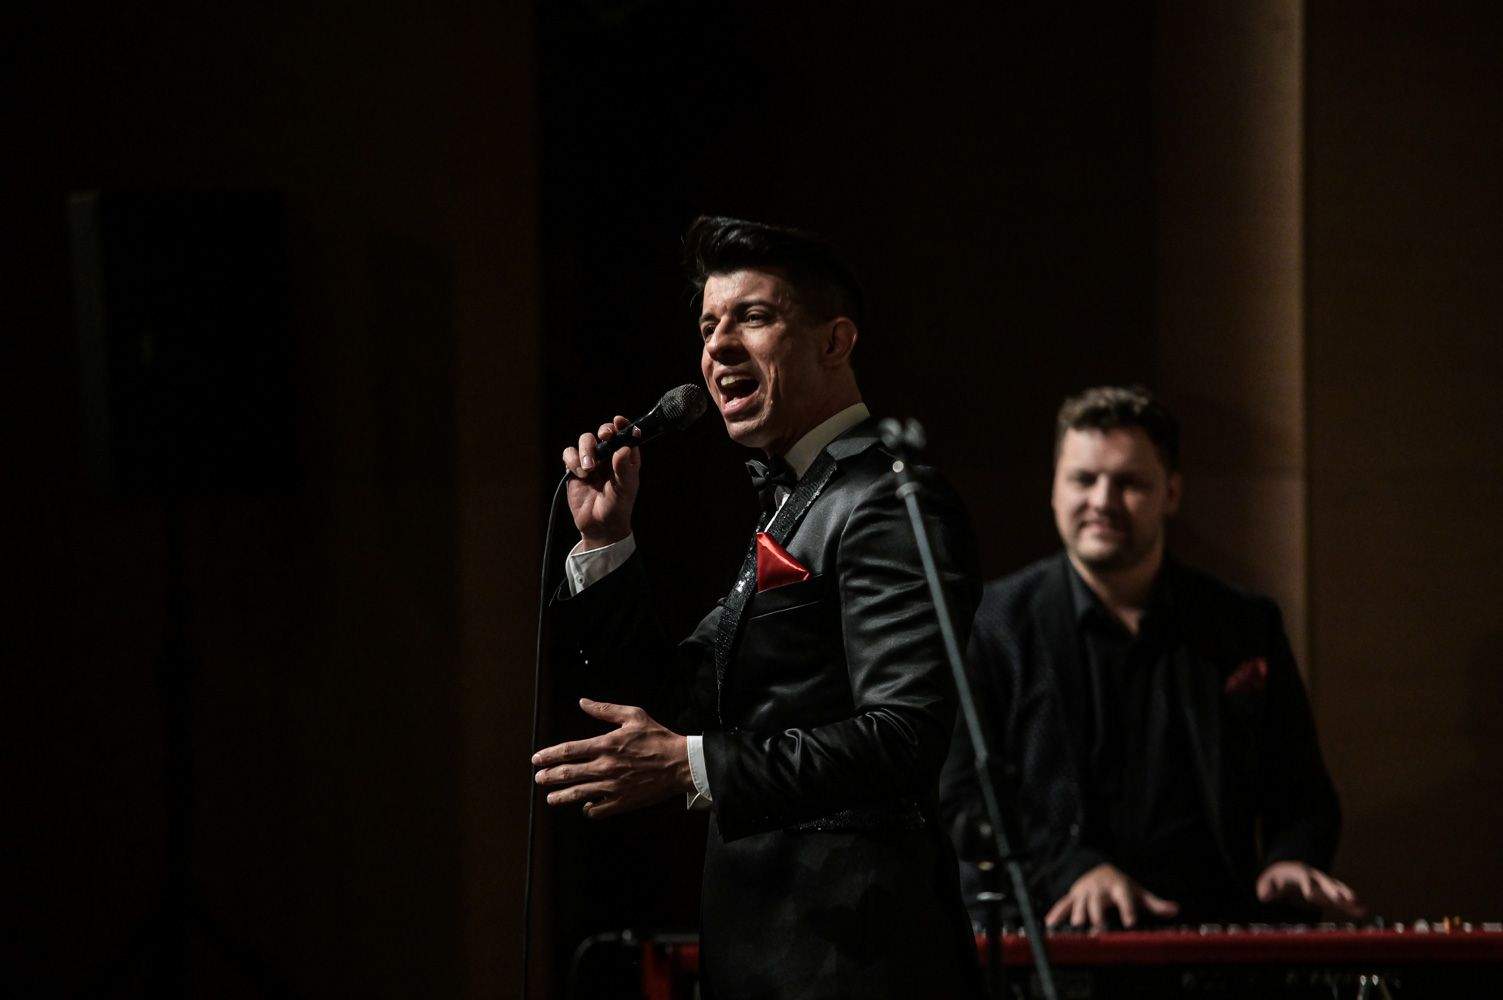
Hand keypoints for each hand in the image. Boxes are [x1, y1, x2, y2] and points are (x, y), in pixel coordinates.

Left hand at [532, 698, 692, 818]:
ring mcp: (612, 787)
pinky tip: (586, 806)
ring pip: (578, 794)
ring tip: (551, 798)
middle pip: (568, 774)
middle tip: (539, 779)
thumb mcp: (633, 716)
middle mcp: (605, 767)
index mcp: (606, 745)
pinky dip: (589, 809)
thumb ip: (605, 710)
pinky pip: (598, 810)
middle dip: (549, 777)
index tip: (537, 759)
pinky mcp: (622, 802)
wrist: (680, 764)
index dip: (549, 755)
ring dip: (561, 797)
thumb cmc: (658, 737)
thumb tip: (583, 702)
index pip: (568, 751)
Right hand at [562, 416, 640, 548]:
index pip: (624, 434)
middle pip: (603, 432)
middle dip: (603, 432)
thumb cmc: (617, 507)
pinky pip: (569, 454)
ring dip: (587, 449)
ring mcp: (591, 460)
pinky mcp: (574, 468)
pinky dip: (572, 459)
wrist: (599, 526)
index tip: (618, 421)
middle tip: (604, 437)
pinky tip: (580, 473)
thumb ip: (624, 469)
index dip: (622, 424)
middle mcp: (608, 456)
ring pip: (586, 441)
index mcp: (625, 457)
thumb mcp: (625, 489)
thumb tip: (624, 448)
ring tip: (589, 467)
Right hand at [1045, 864, 1178, 929]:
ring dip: (1078, 914)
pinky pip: (1063, 903)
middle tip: (1099, 929)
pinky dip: (1056, 913)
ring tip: (1077, 927)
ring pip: (1080, 903)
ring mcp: (1084, 891)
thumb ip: (1155, 903)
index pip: (1124, 898)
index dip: (1128, 909)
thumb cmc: (1120, 885)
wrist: (1097, 868)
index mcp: (1118, 887)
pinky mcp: (1073, 895)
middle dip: (1098, 915)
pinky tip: (1051, 923)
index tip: (1131, 922)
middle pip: (1098, 902)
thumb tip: (1175, 909)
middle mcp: (1100, 888)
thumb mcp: (1138, 891)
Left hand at [1256, 861, 1365, 918]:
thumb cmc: (1276, 879)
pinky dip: (1352, 904)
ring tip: (1361, 906)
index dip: (1307, 886)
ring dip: (1348, 896)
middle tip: (1342, 899)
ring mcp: (1324, 884)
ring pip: (1338, 889)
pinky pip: (1342, 898)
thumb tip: (1263, 897)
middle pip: (1325, 882)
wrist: (1288, 871)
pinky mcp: (1329, 894)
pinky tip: (1363, 911)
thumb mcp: (1268, 882)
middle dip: (1334, 890)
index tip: (1310, 895)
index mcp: (1299, 873)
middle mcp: (1315, 877)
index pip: (1304, 879)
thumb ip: (1266, 889)